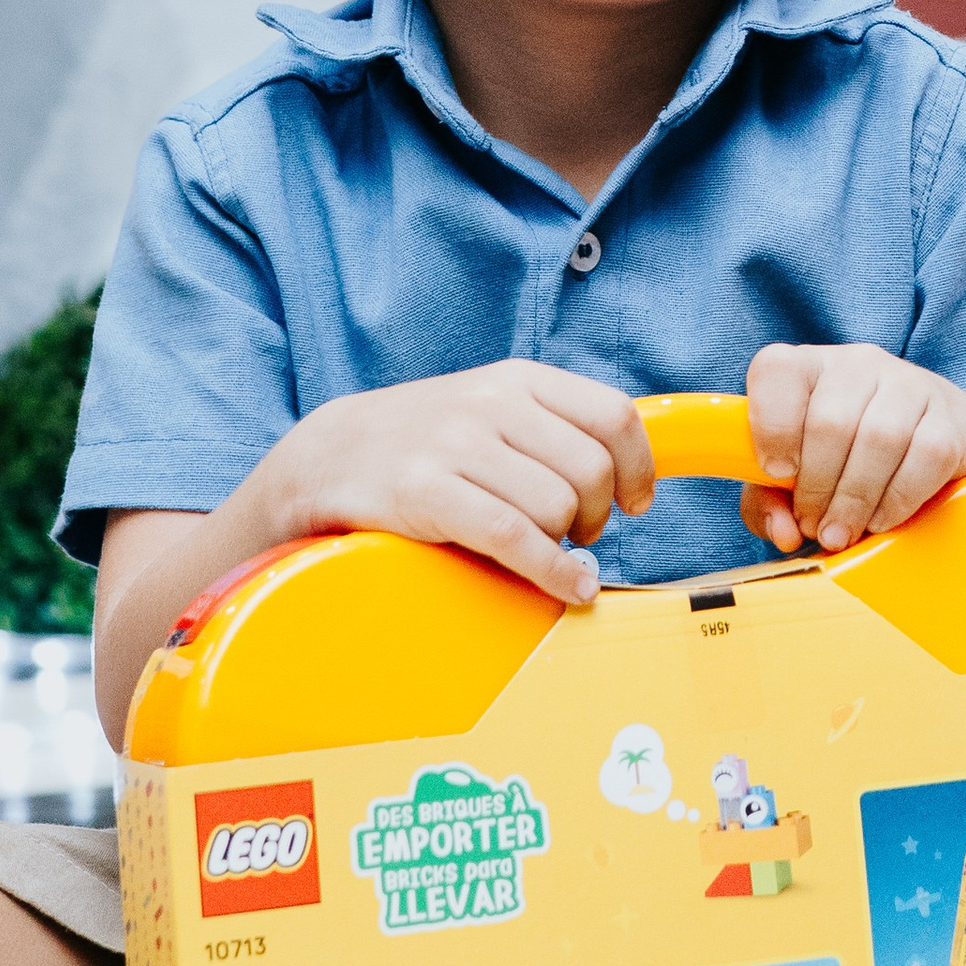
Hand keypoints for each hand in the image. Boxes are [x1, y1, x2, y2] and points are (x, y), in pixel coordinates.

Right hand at [269, 361, 653, 605]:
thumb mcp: (489, 407)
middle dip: (597, 515)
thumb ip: (551, 427)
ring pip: (556, 507)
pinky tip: (566, 587)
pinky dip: (552, 572)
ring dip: (564, 544)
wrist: (327, 456)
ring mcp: (456, 444)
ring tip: (546, 549)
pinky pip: (514, 539)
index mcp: (517, 379)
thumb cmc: (423, 441)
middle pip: (590, 470)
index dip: (638, 466)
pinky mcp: (426, 491)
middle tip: (578, 533)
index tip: (637, 501)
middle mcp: (492, 402)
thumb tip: (627, 468)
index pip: (611, 414)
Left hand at [740, 344, 965, 555]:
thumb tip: (782, 531)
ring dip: (855, 498)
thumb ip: (769, 505)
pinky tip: (883, 519)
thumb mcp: (796, 484)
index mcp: (811, 369)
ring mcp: (911, 384)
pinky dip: (898, 499)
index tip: (778, 473)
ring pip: (878, 437)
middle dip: (817, 487)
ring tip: (843, 532)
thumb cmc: (848, 468)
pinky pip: (926, 455)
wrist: (938, 457)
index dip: (770, 425)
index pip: (775, 369)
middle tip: (816, 526)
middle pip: (830, 420)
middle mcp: (860, 364)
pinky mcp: (954, 416)